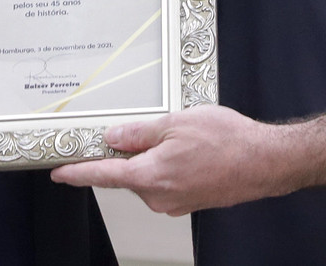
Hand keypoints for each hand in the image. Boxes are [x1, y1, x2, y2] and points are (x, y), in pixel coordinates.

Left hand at [49, 105, 294, 215]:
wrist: (266, 162)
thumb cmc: (228, 141)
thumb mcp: (177, 123)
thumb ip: (139, 133)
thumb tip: (113, 138)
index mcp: (151, 176)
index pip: (103, 175)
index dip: (77, 172)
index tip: (59, 173)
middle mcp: (159, 197)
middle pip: (126, 175)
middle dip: (127, 153)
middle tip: (143, 129)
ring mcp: (175, 203)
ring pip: (147, 178)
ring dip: (152, 158)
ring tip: (181, 137)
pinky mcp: (189, 202)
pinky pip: (165, 182)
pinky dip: (166, 166)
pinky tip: (188, 150)